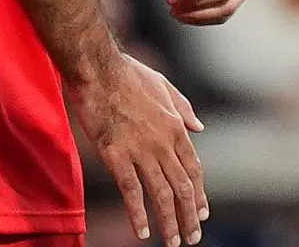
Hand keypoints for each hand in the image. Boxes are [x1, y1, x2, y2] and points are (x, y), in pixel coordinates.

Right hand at [69, 54, 206, 246]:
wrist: (96, 67)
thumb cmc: (125, 72)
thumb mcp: (163, 85)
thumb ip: (183, 107)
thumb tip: (200, 128)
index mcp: (175, 127)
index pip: (194, 169)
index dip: (199, 194)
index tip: (202, 213)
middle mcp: (163, 143)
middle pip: (183, 188)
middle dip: (190, 216)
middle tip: (192, 237)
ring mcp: (141, 150)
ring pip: (162, 194)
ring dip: (170, 222)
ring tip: (173, 242)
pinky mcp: (116, 154)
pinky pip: (131, 191)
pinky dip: (139, 214)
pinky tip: (143, 232)